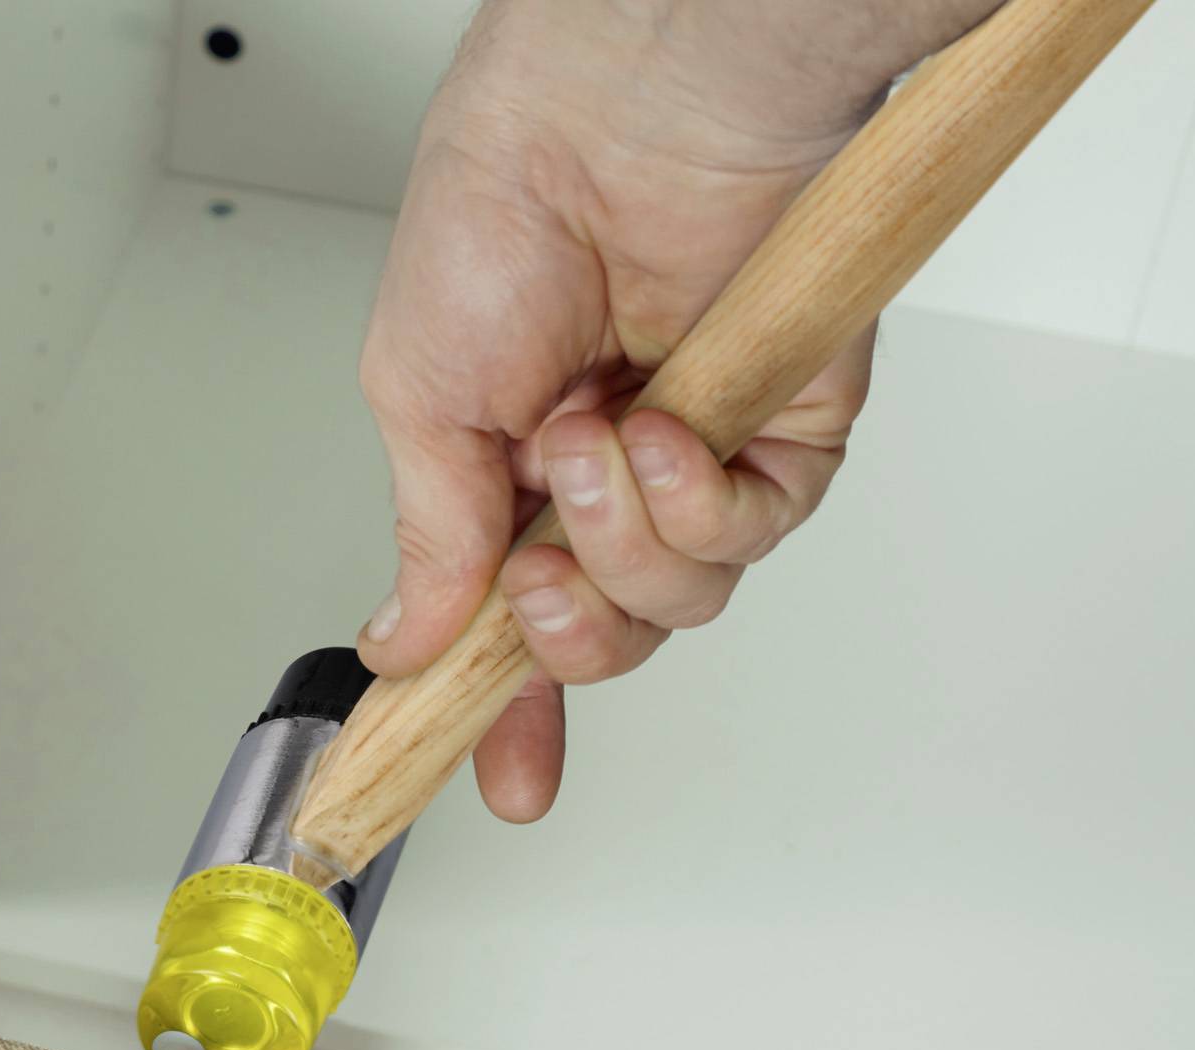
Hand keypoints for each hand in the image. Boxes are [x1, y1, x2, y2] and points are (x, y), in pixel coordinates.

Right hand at [360, 0, 988, 819]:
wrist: (614, 120)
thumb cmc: (503, 213)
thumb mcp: (420, 401)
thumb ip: (430, 541)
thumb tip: (407, 643)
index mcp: (509, 473)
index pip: (511, 626)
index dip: (502, 714)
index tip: (496, 783)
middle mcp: (609, 476)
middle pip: (607, 636)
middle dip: (567, 629)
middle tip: (536, 571)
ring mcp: (698, 456)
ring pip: (684, 600)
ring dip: (630, 544)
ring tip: (597, 447)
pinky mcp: (788, 426)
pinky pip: (757, 530)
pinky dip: (706, 502)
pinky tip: (666, 435)